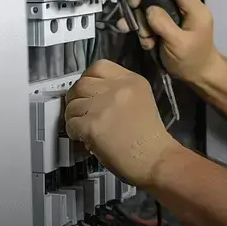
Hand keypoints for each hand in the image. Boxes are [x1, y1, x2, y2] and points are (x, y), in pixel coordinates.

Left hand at [64, 59, 178, 187]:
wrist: (155, 158)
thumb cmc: (150, 136)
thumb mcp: (141, 100)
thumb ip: (119, 92)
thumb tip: (91, 96)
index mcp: (132, 80)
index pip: (99, 66)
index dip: (88, 78)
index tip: (88, 92)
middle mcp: (117, 88)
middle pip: (82, 83)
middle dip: (76, 97)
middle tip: (81, 111)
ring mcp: (103, 106)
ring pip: (72, 105)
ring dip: (73, 117)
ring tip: (84, 128)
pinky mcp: (92, 125)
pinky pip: (71, 124)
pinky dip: (74, 132)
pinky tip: (85, 138)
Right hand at [120, 0, 221, 86]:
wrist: (198, 75)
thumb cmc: (192, 60)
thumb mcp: (178, 44)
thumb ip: (164, 24)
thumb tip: (149, 9)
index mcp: (194, 8)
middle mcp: (185, 8)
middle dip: (142, 5)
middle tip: (131, 14)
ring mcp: (175, 16)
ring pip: (151, 9)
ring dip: (143, 23)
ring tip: (146, 39)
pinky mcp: (167, 25)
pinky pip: (150, 21)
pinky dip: (145, 31)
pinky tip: (148, 44)